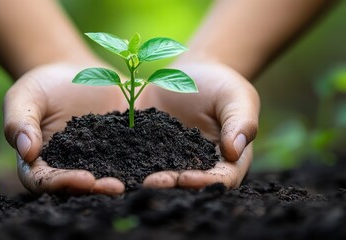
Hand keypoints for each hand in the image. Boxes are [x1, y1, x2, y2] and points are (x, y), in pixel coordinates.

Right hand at [4, 62, 127, 194]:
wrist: (72, 72)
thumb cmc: (42, 85)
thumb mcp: (25, 97)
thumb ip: (20, 122)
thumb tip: (26, 151)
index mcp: (40, 162)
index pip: (45, 181)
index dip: (62, 183)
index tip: (83, 179)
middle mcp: (69, 167)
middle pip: (78, 186)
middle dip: (97, 189)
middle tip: (116, 187)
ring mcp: (95, 159)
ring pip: (105, 176)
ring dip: (121, 181)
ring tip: (137, 181)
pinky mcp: (118, 148)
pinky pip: (129, 158)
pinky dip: (139, 163)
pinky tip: (153, 164)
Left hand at [136, 61, 259, 188]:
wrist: (191, 72)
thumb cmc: (220, 84)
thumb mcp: (235, 97)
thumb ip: (240, 121)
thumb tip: (235, 150)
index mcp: (227, 159)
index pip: (221, 177)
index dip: (205, 181)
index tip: (187, 178)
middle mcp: (199, 166)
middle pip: (189, 183)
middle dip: (171, 185)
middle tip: (152, 183)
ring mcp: (173, 160)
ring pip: (164, 176)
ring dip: (150, 180)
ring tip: (135, 179)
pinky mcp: (151, 150)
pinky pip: (141, 159)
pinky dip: (131, 165)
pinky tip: (117, 168)